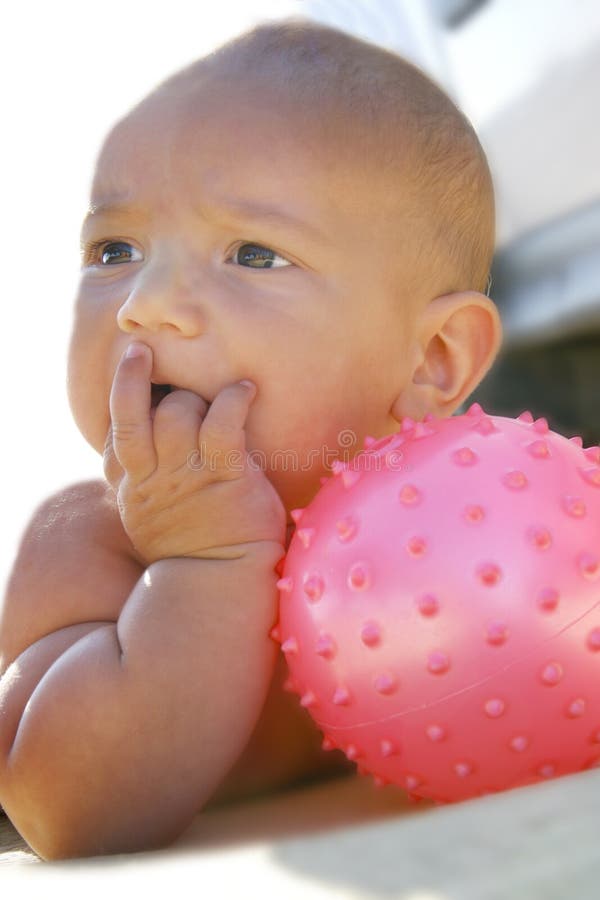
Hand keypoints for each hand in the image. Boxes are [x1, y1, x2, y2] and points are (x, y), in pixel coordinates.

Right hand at [103, 342, 285, 564]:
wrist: (224, 584)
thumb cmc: (197, 548)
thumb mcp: (152, 518)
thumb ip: (148, 483)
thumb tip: (154, 451)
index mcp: (133, 487)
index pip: (115, 432)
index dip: (128, 401)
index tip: (145, 382)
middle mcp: (151, 478)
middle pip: (138, 411)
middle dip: (162, 392)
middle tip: (189, 394)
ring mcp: (184, 475)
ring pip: (176, 411)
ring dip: (195, 397)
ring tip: (219, 400)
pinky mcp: (223, 475)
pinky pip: (222, 422)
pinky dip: (234, 399)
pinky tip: (246, 390)